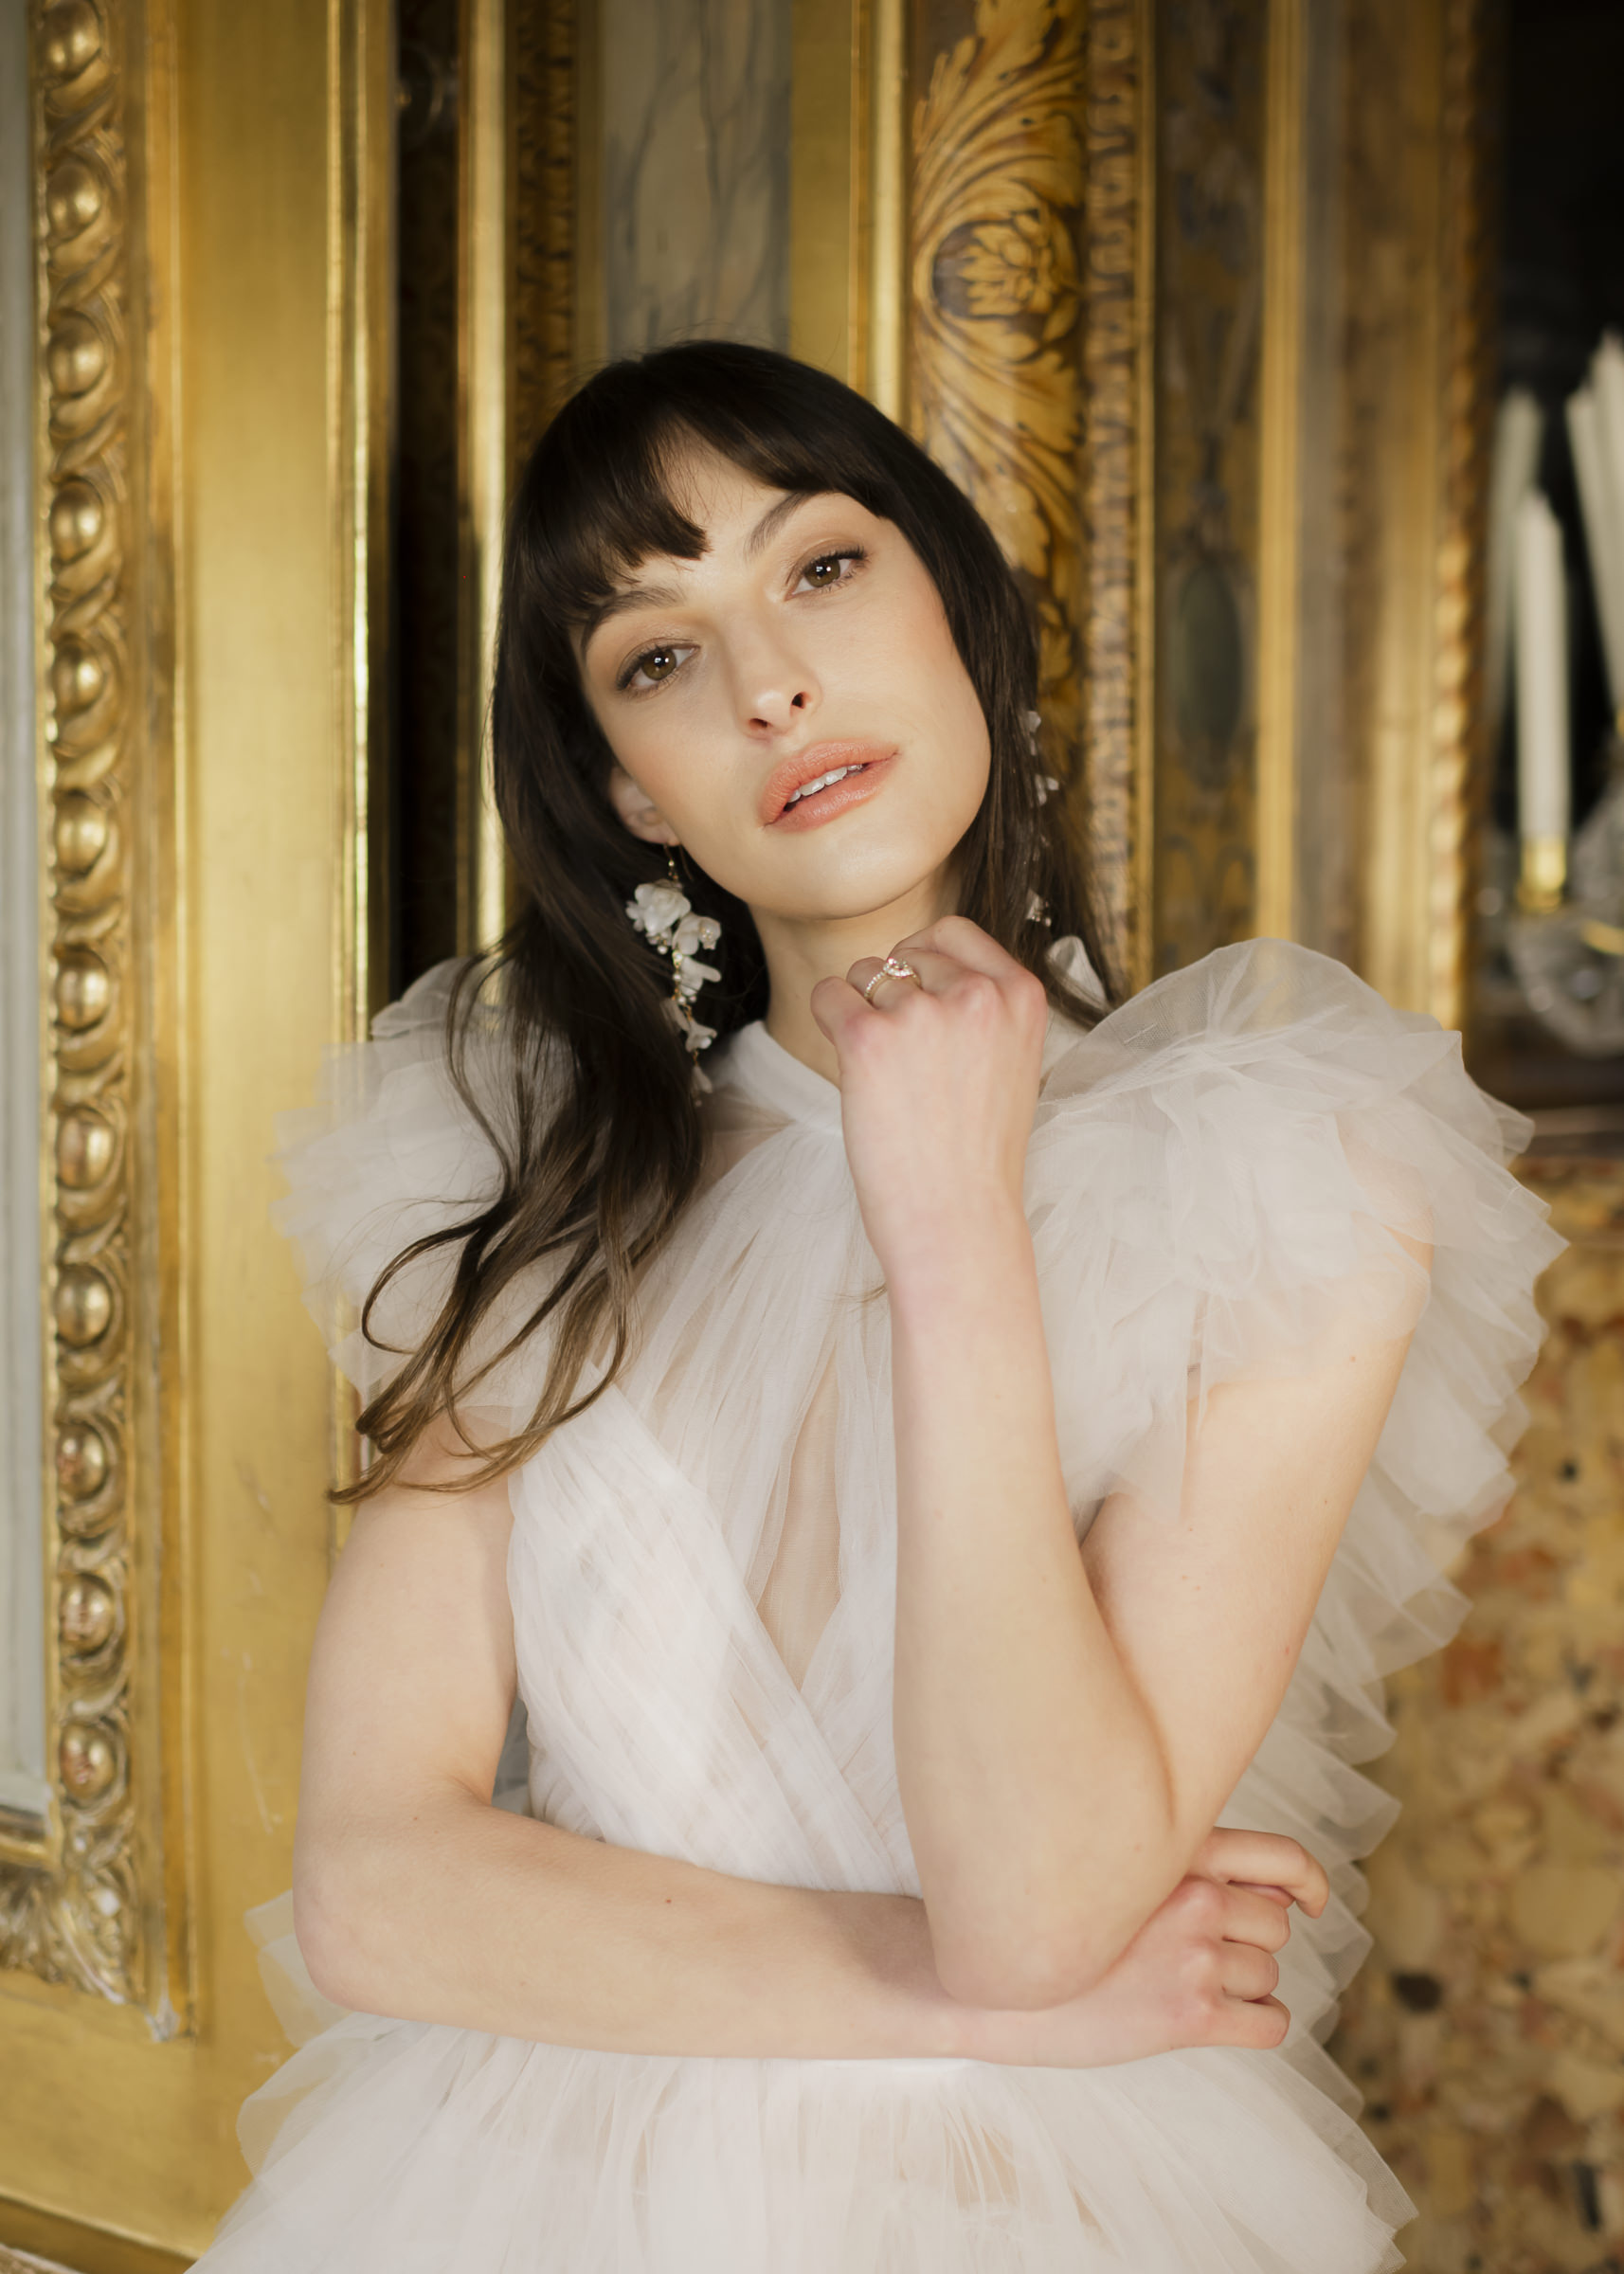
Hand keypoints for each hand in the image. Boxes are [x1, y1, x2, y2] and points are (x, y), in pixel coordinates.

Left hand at [810, 917, 1047, 1274]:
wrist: (960, 1223)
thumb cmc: (977, 1154)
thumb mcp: (1010, 1061)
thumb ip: (982, 1006)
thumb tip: (919, 960)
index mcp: (1022, 994)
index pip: (953, 932)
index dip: (923, 962)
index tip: (918, 1002)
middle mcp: (977, 994)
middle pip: (903, 952)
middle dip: (891, 994)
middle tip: (904, 1063)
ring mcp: (923, 1013)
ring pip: (862, 973)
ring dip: (860, 1012)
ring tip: (888, 1077)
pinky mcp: (869, 1039)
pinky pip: (827, 996)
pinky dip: (828, 1025)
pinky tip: (853, 1070)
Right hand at [964, 1830, 1327, 2068]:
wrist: (992, 1987)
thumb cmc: (1051, 1926)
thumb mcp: (1115, 1867)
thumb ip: (1188, 1867)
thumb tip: (1270, 1894)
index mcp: (1178, 1852)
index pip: (1282, 1859)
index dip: (1308, 1882)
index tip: (1310, 1902)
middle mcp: (1193, 1897)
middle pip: (1276, 1926)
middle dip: (1248, 1943)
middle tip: (1195, 1955)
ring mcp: (1194, 1957)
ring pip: (1268, 1975)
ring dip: (1241, 1986)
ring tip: (1181, 1985)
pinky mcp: (1190, 2017)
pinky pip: (1270, 2023)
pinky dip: (1256, 2024)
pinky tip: (1217, 2021)